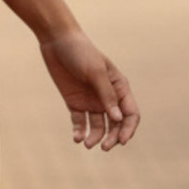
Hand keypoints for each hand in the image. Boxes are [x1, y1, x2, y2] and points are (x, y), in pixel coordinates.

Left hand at [39, 29, 139, 151]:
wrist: (57, 41)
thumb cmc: (81, 52)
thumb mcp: (95, 72)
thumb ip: (106, 95)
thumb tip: (118, 118)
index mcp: (119, 87)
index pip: (131, 114)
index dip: (128, 129)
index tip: (122, 141)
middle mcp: (108, 97)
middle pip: (116, 124)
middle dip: (112, 137)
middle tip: (104, 147)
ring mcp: (91, 101)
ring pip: (98, 126)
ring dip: (96, 137)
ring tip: (87, 143)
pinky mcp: (75, 103)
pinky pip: (80, 122)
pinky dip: (80, 131)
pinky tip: (77, 137)